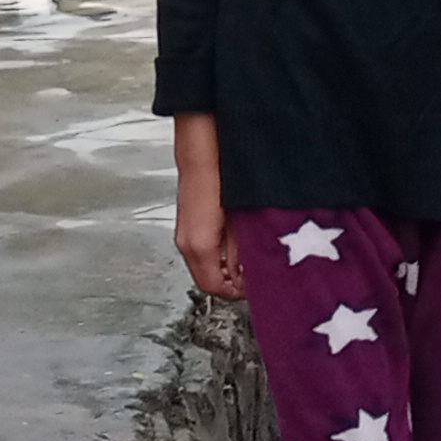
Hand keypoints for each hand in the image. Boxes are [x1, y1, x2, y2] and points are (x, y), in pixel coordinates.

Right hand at [170, 114, 241, 299]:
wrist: (203, 148)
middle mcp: (187, 243)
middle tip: (255, 270)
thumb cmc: (223, 178)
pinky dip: (219, 251)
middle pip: (208, 279)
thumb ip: (241, 253)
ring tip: (248, 251)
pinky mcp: (188, 223)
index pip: (214, 288)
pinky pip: (203, 249)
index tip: (256, 284)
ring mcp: (185, 234)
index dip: (238, 292)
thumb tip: (247, 275)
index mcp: (198, 246)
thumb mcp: (241, 223)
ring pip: (205, 265)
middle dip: (233, 280)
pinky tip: (236, 237)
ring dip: (227, 265)